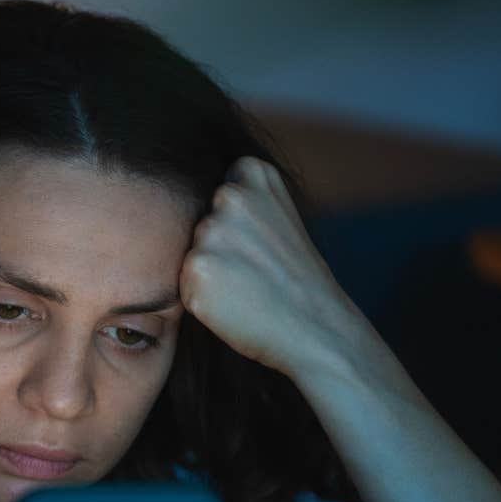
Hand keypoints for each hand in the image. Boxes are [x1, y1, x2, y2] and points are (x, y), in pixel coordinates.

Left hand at [178, 156, 364, 381]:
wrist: (318, 329)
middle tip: (255, 270)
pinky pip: (182, 282)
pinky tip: (234, 303)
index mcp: (253, 172)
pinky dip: (201, 298)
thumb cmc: (295, 277)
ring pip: (189, 252)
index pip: (215, 191)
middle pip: (197, 222)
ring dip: (208, 271)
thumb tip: (193, 184)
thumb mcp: (281, 214)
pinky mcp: (197, 267)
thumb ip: (248, 194)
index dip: (235, 224)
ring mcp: (213, 230)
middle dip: (218, 248)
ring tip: (247, 286)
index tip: (262, 242)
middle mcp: (231, 195)